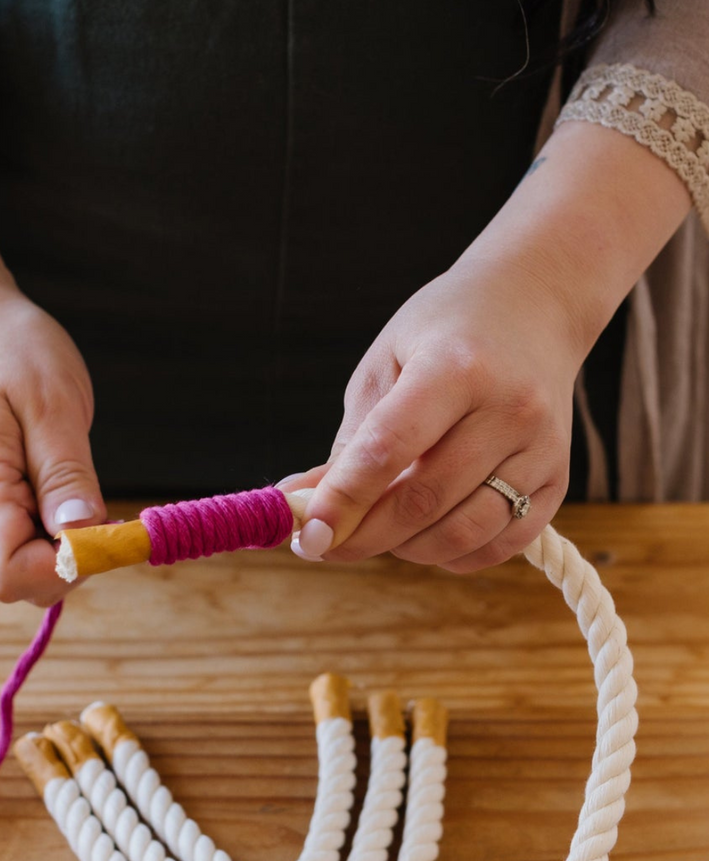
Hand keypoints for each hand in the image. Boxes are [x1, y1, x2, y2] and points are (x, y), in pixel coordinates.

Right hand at [0, 288, 105, 604]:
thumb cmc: (10, 351)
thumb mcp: (53, 403)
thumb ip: (66, 474)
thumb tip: (82, 533)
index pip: (12, 572)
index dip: (67, 567)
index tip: (108, 531)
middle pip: (23, 581)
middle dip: (75, 559)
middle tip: (98, 501)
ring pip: (27, 568)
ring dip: (67, 544)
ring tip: (75, 481)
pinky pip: (25, 543)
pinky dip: (56, 530)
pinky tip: (63, 487)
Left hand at [286, 254, 577, 571]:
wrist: (535, 305)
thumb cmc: (445, 333)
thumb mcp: (387, 365)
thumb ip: (352, 442)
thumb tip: (302, 507)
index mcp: (456, 366)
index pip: (389, 449)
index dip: (343, 499)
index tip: (309, 535)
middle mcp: (508, 408)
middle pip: (424, 500)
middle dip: (364, 536)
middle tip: (326, 545)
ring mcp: (541, 447)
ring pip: (463, 533)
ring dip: (406, 550)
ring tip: (378, 532)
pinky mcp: (559, 478)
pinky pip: (500, 543)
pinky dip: (453, 555)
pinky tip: (425, 536)